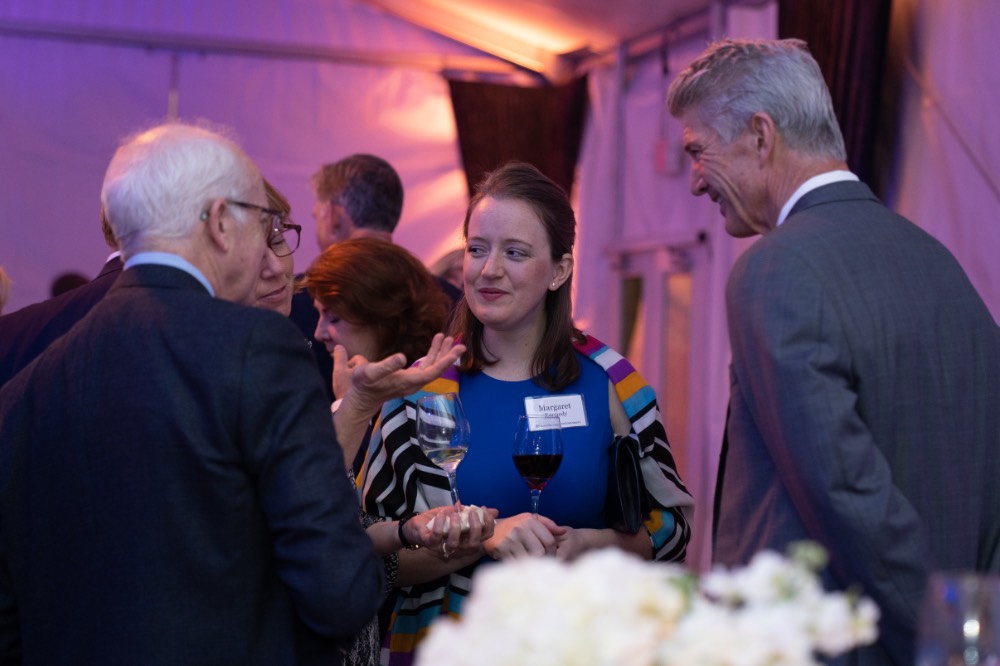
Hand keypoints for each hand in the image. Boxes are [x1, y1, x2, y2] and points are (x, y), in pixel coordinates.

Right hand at [335, 333, 465, 417]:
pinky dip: (431, 355)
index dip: (446, 360)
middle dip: (448, 355)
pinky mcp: (408, 378)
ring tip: (446, 338)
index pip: (433, 371)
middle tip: (460, 342)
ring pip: (431, 366)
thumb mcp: (370, 372)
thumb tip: (402, 357)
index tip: (458, 350)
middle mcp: (414, 382)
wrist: (360, 398)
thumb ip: (387, 365)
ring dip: (439, 352)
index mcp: (408, 381)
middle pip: (436, 368)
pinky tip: (434, 347)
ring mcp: (412, 381)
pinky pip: (425, 366)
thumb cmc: (364, 384)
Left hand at [405, 505, 498, 560]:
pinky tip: (442, 514)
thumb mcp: (459, 514)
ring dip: (456, 528)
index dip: (488, 525)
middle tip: (472, 513)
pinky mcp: (429, 543)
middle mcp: (458, 547)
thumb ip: (474, 513)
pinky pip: (436, 537)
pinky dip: (440, 524)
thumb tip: (494, 511)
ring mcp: (443, 547)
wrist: (415, 525)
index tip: (484, 510)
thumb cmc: (439, 521)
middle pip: (473, 545)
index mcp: (467, 539)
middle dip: (476, 528)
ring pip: (454, 544)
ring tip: (455, 514)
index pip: (484, 537)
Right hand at [483, 512, 566, 559]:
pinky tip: (520, 564)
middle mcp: (520, 528)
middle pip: (540, 552)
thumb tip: (563, 532)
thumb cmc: (515, 525)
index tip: (550, 555)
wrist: (491, 529)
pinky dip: (520, 566)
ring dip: (531, 564)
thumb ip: (548, 524)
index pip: (549, 541)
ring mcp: (510, 539)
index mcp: (530, 521)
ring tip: (531, 564)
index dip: (552, 551)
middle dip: (542, 560)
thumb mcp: (531, 519)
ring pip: (529, 559)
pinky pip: (517, 563)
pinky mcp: (502, 549)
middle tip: (541, 562)